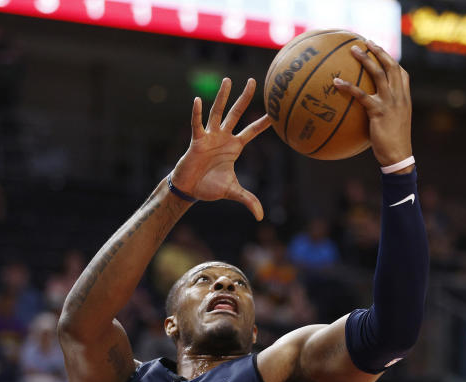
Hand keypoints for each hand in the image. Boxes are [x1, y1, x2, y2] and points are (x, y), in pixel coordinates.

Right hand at [170, 77, 271, 219]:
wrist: (190, 189)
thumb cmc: (210, 186)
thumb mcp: (233, 192)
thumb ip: (248, 200)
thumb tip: (261, 216)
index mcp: (234, 146)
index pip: (252, 130)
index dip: (263, 122)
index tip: (275, 111)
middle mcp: (223, 137)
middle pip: (237, 113)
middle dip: (245, 97)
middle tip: (253, 80)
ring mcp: (210, 136)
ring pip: (218, 112)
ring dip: (222, 96)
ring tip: (228, 80)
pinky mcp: (196, 140)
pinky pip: (197, 124)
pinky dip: (198, 113)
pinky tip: (198, 100)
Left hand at [332, 41, 412, 169]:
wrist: (398, 157)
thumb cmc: (393, 144)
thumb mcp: (394, 125)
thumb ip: (386, 113)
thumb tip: (370, 111)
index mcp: (404, 99)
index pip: (402, 73)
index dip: (391, 60)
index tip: (379, 51)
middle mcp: (399, 97)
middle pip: (391, 66)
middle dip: (379, 51)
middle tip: (366, 42)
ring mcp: (390, 103)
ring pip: (378, 74)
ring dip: (365, 60)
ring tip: (352, 50)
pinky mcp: (379, 112)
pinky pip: (361, 95)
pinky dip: (348, 86)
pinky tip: (336, 82)